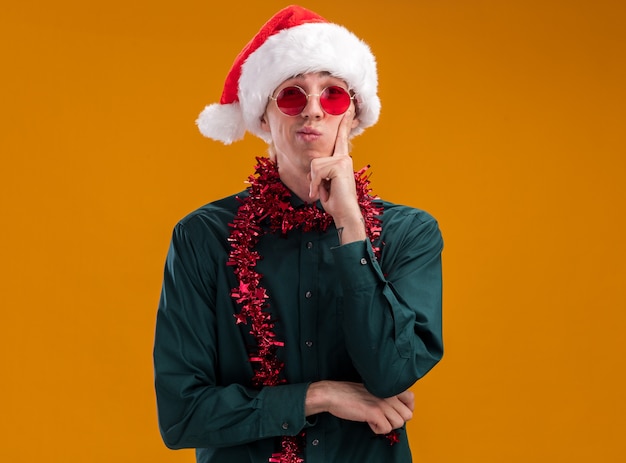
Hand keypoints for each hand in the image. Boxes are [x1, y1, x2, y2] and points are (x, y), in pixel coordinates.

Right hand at [305, 381, 413, 434]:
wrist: (333, 394)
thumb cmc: (349, 393)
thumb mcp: (371, 388)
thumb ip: (385, 395)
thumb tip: (396, 409)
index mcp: (387, 386)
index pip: (411, 398)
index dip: (406, 408)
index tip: (396, 412)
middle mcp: (388, 394)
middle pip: (408, 415)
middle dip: (396, 420)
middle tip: (383, 418)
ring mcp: (382, 403)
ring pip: (398, 423)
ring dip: (386, 425)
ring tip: (374, 419)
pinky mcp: (374, 412)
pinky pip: (386, 429)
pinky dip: (377, 429)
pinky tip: (368, 422)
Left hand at [308, 111, 365, 242]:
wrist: (345, 213)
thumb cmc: (335, 201)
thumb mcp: (324, 183)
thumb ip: (320, 171)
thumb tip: (314, 165)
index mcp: (342, 160)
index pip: (341, 138)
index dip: (344, 123)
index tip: (348, 108)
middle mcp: (344, 157)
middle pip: (315, 161)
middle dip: (314, 179)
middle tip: (324, 192)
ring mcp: (342, 161)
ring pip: (314, 166)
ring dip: (315, 183)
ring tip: (326, 192)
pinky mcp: (339, 165)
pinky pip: (316, 172)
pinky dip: (316, 185)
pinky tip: (324, 193)